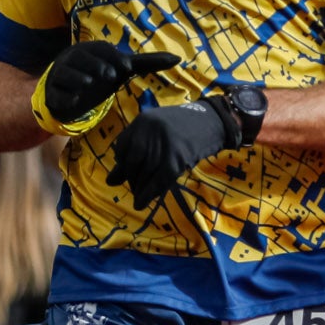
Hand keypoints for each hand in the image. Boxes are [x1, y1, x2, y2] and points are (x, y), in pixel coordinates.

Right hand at [40, 40, 177, 128]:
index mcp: (90, 49)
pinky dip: (64, 96)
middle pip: (81, 58)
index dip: (112, 57)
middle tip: (108, 75)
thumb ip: (148, 63)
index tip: (125, 67)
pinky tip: (74, 100)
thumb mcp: (123, 69)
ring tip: (89, 85)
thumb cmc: (101, 74)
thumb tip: (178, 59)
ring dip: (78, 78)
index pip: (100, 50)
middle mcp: (72, 58)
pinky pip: (55, 93)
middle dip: (95, 66)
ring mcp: (60, 75)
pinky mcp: (52, 93)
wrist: (69, 91)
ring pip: (66, 73)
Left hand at [105, 99, 230, 207]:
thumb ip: (135, 150)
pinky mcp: (176, 158)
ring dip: (138, 189)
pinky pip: (157, 181)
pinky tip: (141, 204)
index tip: (126, 173)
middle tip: (135, 187)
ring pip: (143, 173)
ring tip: (140, 195)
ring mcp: (163, 144)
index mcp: (142, 121)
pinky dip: (147, 195)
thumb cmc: (185, 127)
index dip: (121, 164)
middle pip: (131, 162)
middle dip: (131, 178)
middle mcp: (149, 131)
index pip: (121, 147)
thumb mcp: (157, 131)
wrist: (214, 121)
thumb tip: (110, 181)